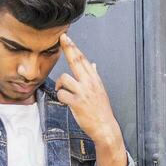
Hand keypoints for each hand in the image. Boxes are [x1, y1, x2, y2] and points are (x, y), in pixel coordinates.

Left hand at [55, 34, 122, 152]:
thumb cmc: (101, 110)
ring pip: (65, 78)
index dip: (74, 48)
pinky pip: (62, 94)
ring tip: (62, 90)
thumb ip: (95, 76)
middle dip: (68, 48)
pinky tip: (65, 101)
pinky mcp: (77, 103)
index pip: (83, 59)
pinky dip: (60, 97)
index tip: (67, 38)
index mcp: (94, 79)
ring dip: (60, 84)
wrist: (105, 127)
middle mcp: (89, 83)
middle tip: (62, 39)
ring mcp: (83, 93)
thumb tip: (94, 65)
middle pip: (76, 61)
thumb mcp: (100, 90)